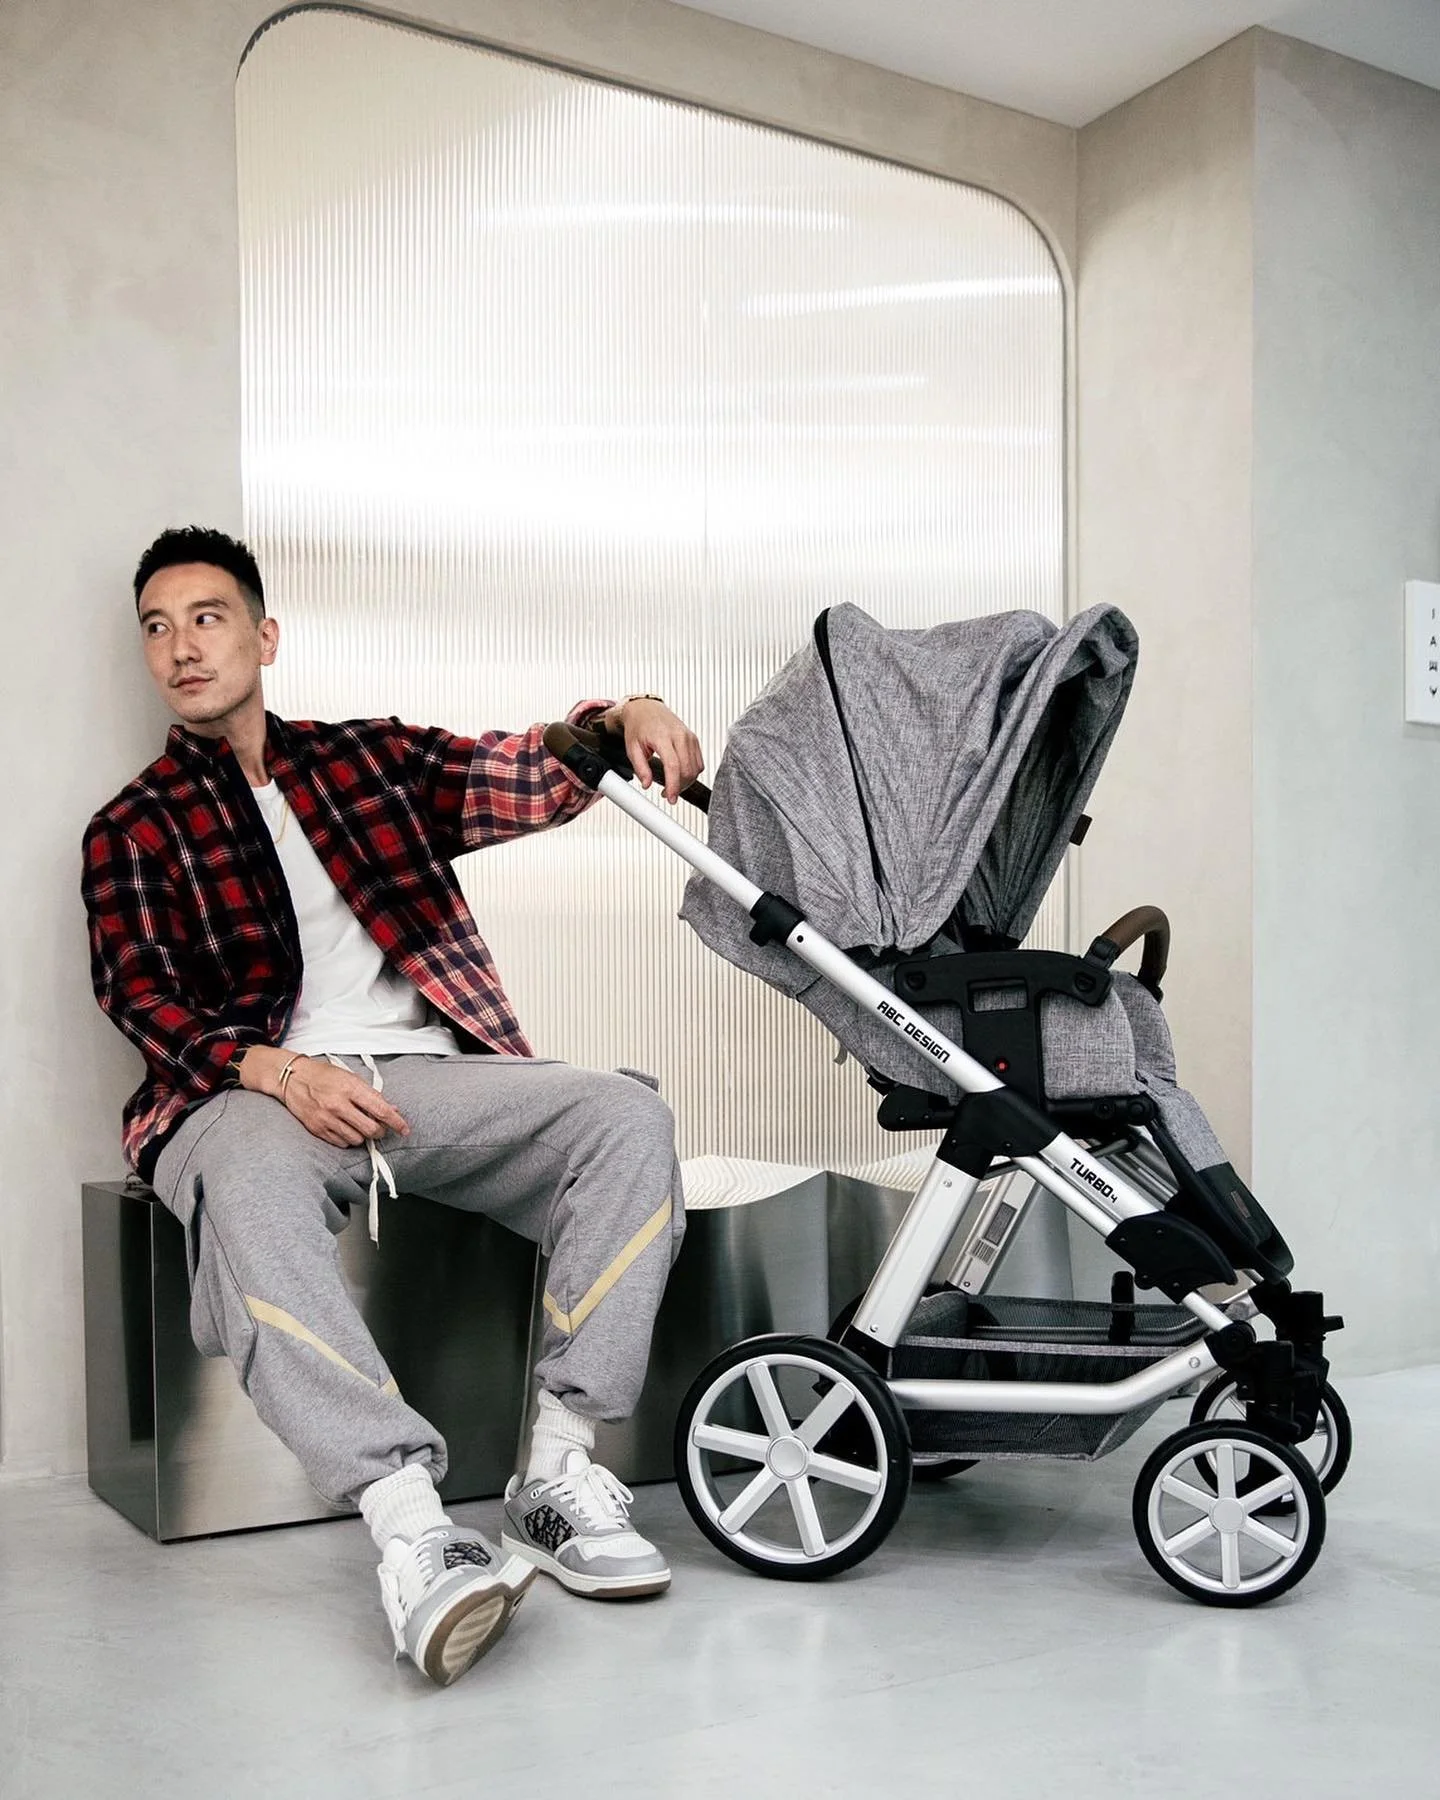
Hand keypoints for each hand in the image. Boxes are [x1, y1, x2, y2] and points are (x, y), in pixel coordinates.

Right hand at [238, 1047, 409, 1147]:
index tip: (404, 1129)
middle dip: (380, 1131)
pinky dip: (348, 1139)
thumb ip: (371, 1095)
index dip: (396, 1122)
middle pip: (371, 1129)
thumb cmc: (324, 1075)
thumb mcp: (350, 1078)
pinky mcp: (317, 1129)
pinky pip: (341, 1143)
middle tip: (380, 1127)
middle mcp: (338, 1105)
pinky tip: (346, 1129)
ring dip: (363, 1135)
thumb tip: (392, 1109)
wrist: (292, 1078)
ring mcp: (327, 1118)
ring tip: (360, 1125)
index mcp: (350, 1088)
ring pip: (357, 1139)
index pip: (381, 1110)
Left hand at [599, 698, 703, 803]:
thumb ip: (640, 768)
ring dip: (686, 782)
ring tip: (672, 784)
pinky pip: (699, 762)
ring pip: (696, 768)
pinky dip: (692, 773)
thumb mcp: (632, 748)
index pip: (673, 766)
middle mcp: (680, 736)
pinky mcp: (694, 739)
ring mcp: (689, 737)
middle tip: (667, 793)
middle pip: (687, 770)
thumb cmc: (639, 726)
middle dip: (679, 787)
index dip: (673, 786)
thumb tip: (646, 785)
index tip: (670, 798)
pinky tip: (680, 774)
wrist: (646, 709)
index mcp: (663, 737)